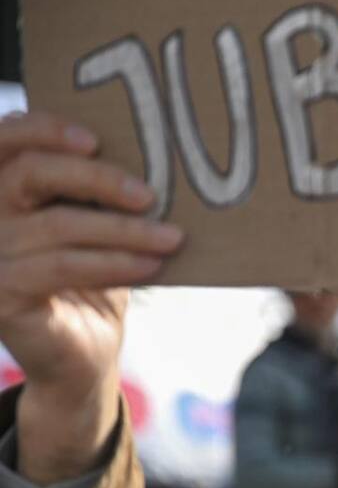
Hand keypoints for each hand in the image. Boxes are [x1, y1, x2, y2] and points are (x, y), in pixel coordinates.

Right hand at [0, 112, 183, 483]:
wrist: (84, 358)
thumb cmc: (96, 281)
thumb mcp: (96, 225)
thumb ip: (98, 191)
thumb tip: (151, 150)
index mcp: (2, 191)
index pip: (5, 139)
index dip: (44, 129)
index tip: (96, 139)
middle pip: (28, 173)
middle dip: (97, 178)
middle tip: (150, 196)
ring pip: (57, 225)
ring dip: (124, 230)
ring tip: (172, 238)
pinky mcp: (0, 294)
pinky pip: (62, 266)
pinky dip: (114, 263)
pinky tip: (151, 265)